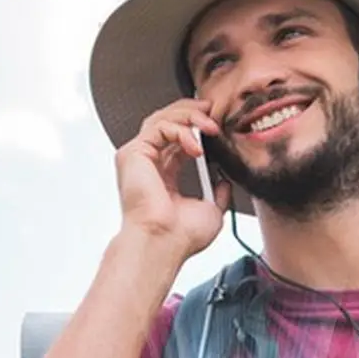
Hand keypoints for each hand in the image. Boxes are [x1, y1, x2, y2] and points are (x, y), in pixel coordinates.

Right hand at [114, 98, 231, 259]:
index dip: (198, 127)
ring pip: (162, 118)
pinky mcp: (134, 154)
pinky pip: (159, 127)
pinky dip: (181, 131)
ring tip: (211, 128)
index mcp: (165, 175)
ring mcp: (139, 157)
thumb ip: (218, 193)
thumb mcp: (211, 211)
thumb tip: (225, 181)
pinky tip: (197, 148)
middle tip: (214, 113)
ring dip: (190, 117)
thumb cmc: (181, 236)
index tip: (218, 125)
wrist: (165, 244)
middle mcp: (149, 163)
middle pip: (168, 121)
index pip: (179, 138)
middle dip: (194, 113)